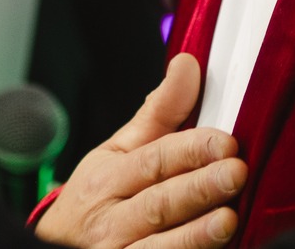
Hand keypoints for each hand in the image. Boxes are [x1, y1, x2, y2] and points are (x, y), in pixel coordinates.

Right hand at [34, 54, 248, 248]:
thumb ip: (160, 112)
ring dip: (195, 234)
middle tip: (236, 173)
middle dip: (199, 189)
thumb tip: (188, 64)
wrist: (58, 248)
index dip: (191, 150)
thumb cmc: (98, 195)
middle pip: (159, 204)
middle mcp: (110, 221)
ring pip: (159, 246)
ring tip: (228, 219)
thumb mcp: (118, 151)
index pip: (153, 160)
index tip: (227, 142)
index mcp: (107, 179)